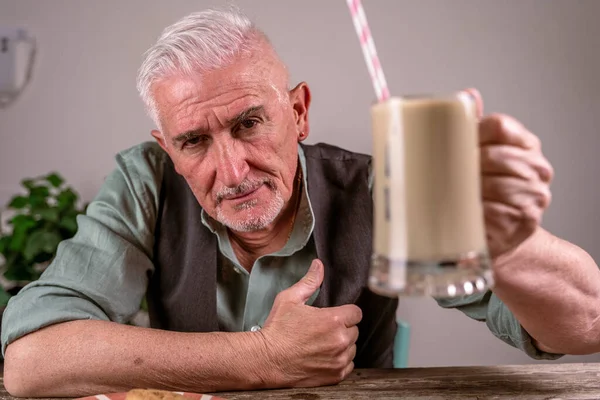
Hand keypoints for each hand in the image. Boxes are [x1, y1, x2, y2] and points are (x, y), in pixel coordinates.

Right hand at [259, 259, 361, 387]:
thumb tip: (318, 265)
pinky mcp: (335, 376)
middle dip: (342, 328)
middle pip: (354, 330)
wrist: (265, 359)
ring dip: (342, 345)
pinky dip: (339, 361)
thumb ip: (309, 281)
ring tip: (322, 343)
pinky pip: (348, 365)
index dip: (346, 312)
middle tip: (324, 329)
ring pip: (352, 348)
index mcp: (333, 320)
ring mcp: (339, 360)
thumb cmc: (277, 329)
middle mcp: (340, 340)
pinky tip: (323, 356)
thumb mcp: (290, 299)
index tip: (335, 315)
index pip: (356, 313)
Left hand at [466, 89, 553, 257]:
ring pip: (494, 184)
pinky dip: (475, 211)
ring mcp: (534, 195)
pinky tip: (464, 210)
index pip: (500, 126)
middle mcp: (537, 168)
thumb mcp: (482, 156)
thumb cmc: (488, 192)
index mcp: (526, 145)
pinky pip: (493, 211)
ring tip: (452, 191)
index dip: (473, 133)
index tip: (454, 142)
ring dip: (469, 189)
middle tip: (444, 170)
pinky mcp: (524, 220)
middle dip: (467, 164)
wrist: (502, 235)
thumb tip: (467, 95)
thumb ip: (474, 127)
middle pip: (496, 155)